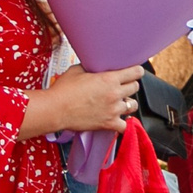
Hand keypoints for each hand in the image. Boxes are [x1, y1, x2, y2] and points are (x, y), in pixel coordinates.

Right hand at [25, 64, 141, 136]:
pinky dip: (123, 123)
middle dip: (130, 85)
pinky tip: (118, 120)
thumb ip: (90, 67)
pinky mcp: (108, 124)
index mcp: (109, 79)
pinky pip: (125, 126)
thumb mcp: (77, 70)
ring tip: (120, 102)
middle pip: (135, 87)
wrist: (55, 109)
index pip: (136, 72)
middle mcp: (115, 94)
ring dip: (128, 103)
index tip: (135, 72)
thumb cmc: (63, 90)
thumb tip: (94, 66)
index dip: (137, 71)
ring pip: (133, 105)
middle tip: (122, 86)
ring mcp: (113, 110)